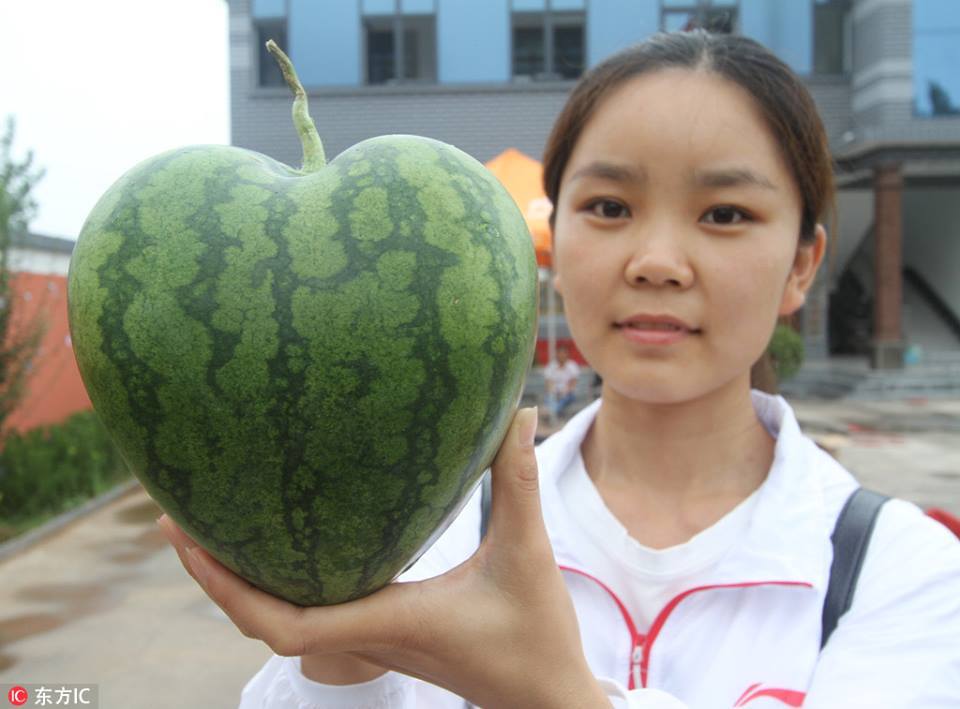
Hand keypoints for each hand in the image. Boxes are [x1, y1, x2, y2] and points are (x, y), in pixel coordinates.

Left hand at [158, 408, 609, 707]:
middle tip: (177, 520)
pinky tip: (283, 549)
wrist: (544, 702)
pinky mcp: (386, 635)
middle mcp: (370, 636)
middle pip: (265, 624)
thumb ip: (519, 479)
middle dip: (214, 578)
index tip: (190, 543)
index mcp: (391, 621)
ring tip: (212, 529)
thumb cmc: (536, 639)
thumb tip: (519, 409)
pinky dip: (279, 588)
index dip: (229, 588)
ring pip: (284, 624)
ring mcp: (374, 641)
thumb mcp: (526, 553)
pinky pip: (314, 615)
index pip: (288, 627)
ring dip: (240, 585)